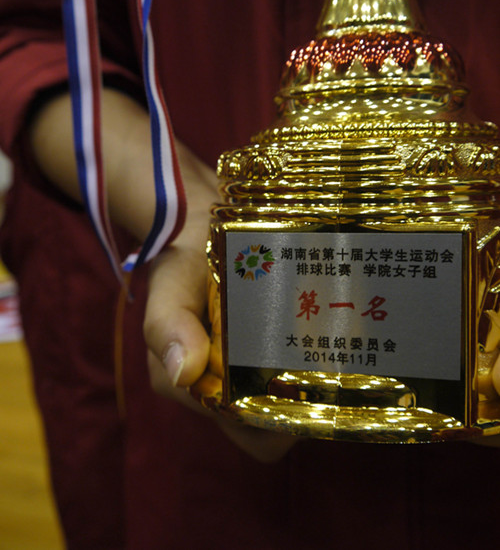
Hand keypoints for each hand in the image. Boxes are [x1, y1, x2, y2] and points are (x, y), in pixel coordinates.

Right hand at [30, 89, 296, 460]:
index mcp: (193, 389)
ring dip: (310, 378)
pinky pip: (289, 364)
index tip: (307, 396)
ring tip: (335, 346)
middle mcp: (221, 388)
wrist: (197, 225)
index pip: (249, 434)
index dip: (278, 426)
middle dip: (303, 403)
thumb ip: (168, 328)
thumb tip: (184, 372)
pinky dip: (306, 355)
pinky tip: (327, 330)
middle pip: (276, 422)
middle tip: (333, 368)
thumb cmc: (179, 261)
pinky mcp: (260, 345)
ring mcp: (243, 367)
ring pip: (288, 395)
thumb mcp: (168, 289)